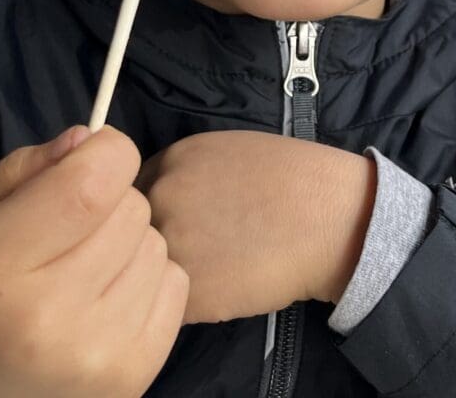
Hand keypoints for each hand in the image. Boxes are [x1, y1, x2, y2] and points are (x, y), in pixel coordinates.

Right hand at [0, 126, 188, 397]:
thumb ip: (21, 169)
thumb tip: (89, 139)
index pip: (92, 183)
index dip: (105, 152)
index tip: (89, 158)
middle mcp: (47, 319)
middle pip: (132, 208)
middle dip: (109, 200)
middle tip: (72, 230)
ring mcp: (97, 355)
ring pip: (157, 243)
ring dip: (128, 242)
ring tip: (85, 269)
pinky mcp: (133, 376)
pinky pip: (176, 282)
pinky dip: (148, 279)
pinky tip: (106, 300)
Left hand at [136, 130, 375, 323]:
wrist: (327, 214)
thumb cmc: (291, 176)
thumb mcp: (227, 150)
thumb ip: (186, 170)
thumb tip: (159, 194)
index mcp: (173, 159)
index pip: (130, 189)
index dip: (145, 210)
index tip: (168, 221)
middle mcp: (163, 196)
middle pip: (129, 229)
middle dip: (152, 241)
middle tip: (194, 247)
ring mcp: (172, 244)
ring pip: (144, 270)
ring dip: (163, 275)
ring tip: (209, 268)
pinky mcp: (190, 290)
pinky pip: (170, 304)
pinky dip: (186, 304)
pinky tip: (218, 289)